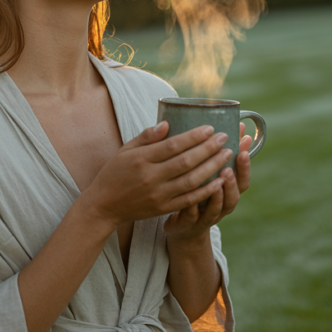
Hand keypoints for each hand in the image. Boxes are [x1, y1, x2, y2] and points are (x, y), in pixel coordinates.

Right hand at [78, 121, 233, 228]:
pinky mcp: (163, 208)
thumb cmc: (115, 173)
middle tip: (225, 137)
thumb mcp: (126, 150)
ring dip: (212, 167)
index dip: (194, 136)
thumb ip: (147, 136)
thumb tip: (167, 123)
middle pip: (186, 162)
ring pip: (191, 180)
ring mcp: (158, 194)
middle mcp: (151, 177)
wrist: (104, 205)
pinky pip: (189, 199)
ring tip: (227, 155)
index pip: (173, 145)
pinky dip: (206, 190)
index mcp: (141, 159)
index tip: (210, 128)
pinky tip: (220, 180)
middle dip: (209, 149)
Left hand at [164, 122, 252, 249]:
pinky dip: (192, 208)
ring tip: (220, 180)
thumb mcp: (209, 173)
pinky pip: (192, 217)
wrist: (183, 226)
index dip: (245, 163)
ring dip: (219, 194)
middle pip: (235, 194)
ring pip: (218, 207)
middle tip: (232, 162)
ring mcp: (207, 216)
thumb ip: (218, 153)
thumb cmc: (197, 192)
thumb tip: (238, 123)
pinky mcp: (189, 224)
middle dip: (235, 178)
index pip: (243, 178)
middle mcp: (222, 205)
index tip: (245, 143)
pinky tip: (189, 199)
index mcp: (227, 191)